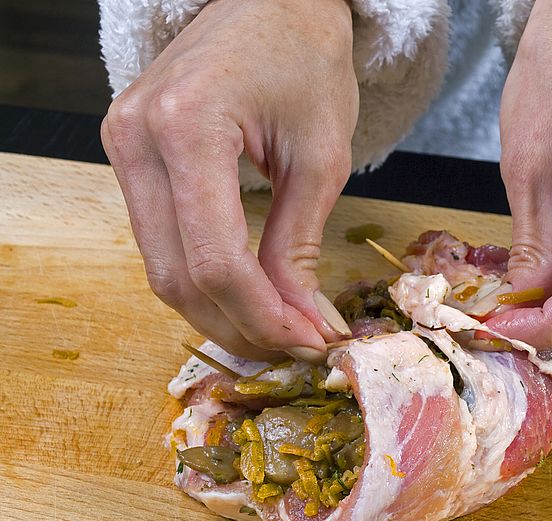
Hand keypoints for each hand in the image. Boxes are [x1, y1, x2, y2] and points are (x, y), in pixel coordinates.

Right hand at [101, 0, 357, 361]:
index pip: (215, 257)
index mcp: (187, 126)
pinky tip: (247, 294)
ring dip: (219, 310)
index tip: (309, 341)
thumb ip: (299, 243)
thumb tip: (302, 320)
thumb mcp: (320, 156)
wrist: (271, 0)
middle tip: (296, 346)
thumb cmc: (306, 58)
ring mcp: (123, 146)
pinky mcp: (131, 155)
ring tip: (277, 328)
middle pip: (176, 274)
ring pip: (161, 266)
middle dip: (239, 324)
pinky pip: (161, 238)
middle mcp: (136, 138)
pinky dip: (203, 277)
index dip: (263, 315)